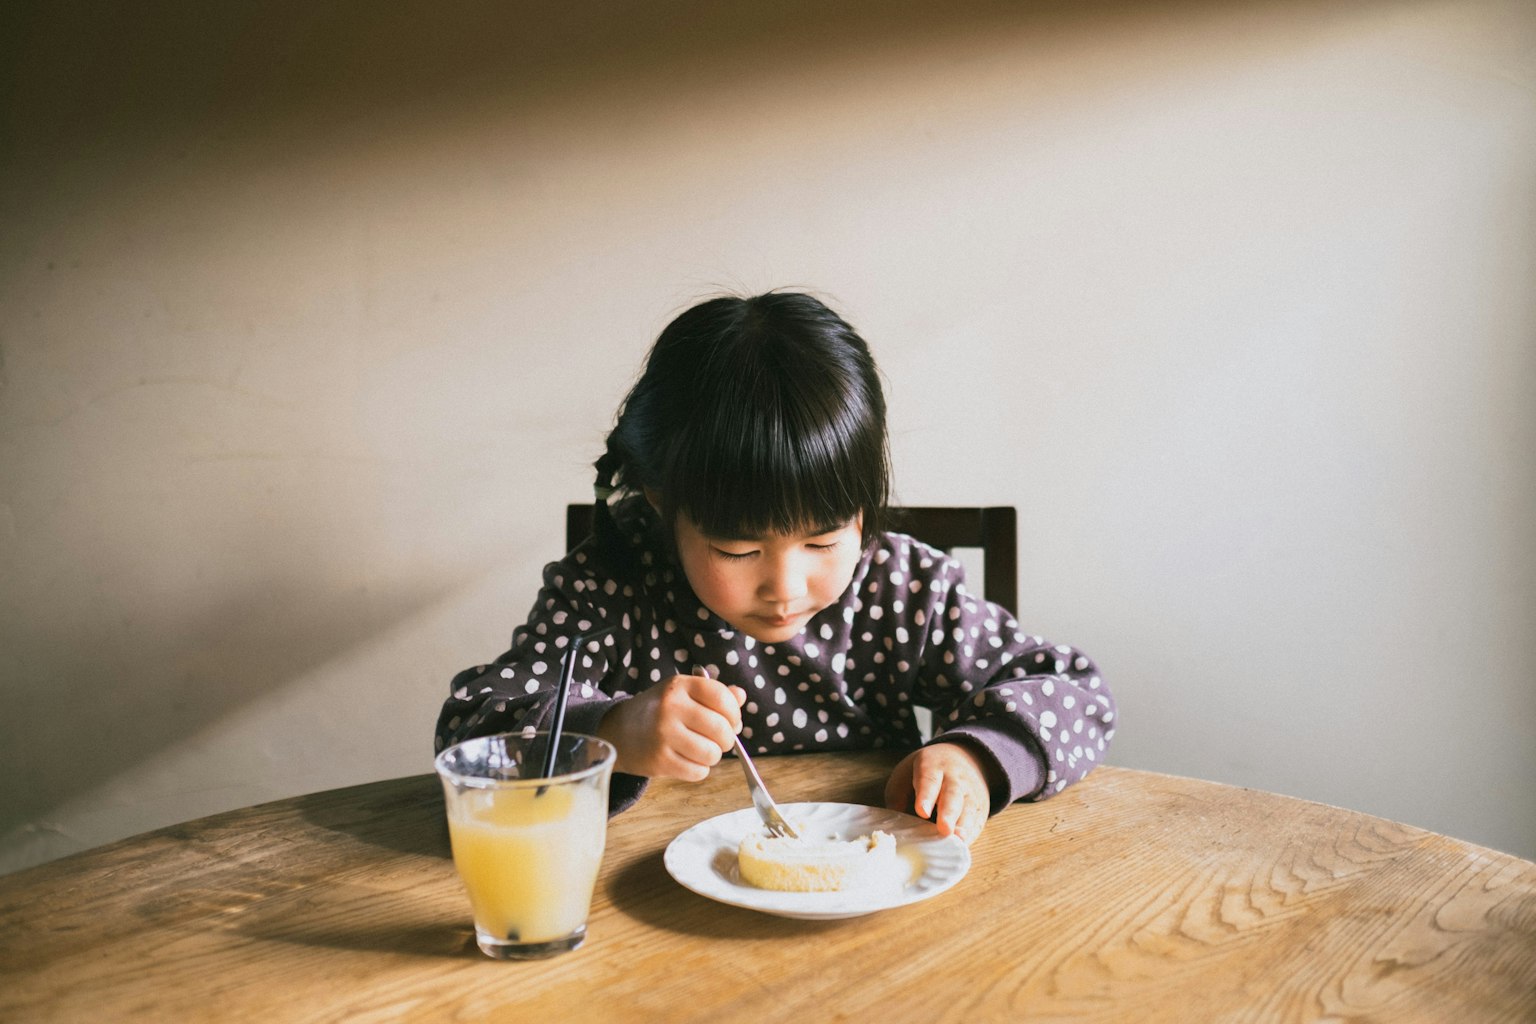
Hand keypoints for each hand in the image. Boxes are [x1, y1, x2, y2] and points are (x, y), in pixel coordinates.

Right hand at [596, 672, 746, 781]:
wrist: (619, 732)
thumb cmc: (659, 711)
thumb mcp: (682, 693)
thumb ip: (714, 693)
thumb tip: (741, 696)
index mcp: (679, 686)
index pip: (722, 698)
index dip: (734, 713)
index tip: (731, 721)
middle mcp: (670, 707)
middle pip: (721, 729)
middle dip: (726, 739)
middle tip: (718, 740)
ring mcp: (663, 735)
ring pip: (712, 754)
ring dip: (713, 756)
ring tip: (701, 750)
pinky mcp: (659, 761)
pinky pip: (698, 772)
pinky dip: (699, 770)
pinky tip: (688, 760)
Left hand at [885, 742, 993, 843]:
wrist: (963, 758)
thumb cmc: (927, 772)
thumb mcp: (907, 773)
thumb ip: (898, 796)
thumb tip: (895, 825)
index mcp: (933, 766)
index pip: (929, 779)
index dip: (926, 795)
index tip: (922, 811)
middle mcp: (955, 778)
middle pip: (953, 795)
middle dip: (949, 813)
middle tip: (944, 829)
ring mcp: (971, 793)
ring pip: (969, 809)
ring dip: (964, 826)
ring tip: (959, 840)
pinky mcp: (980, 809)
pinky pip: (977, 822)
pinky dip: (971, 835)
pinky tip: (963, 847)